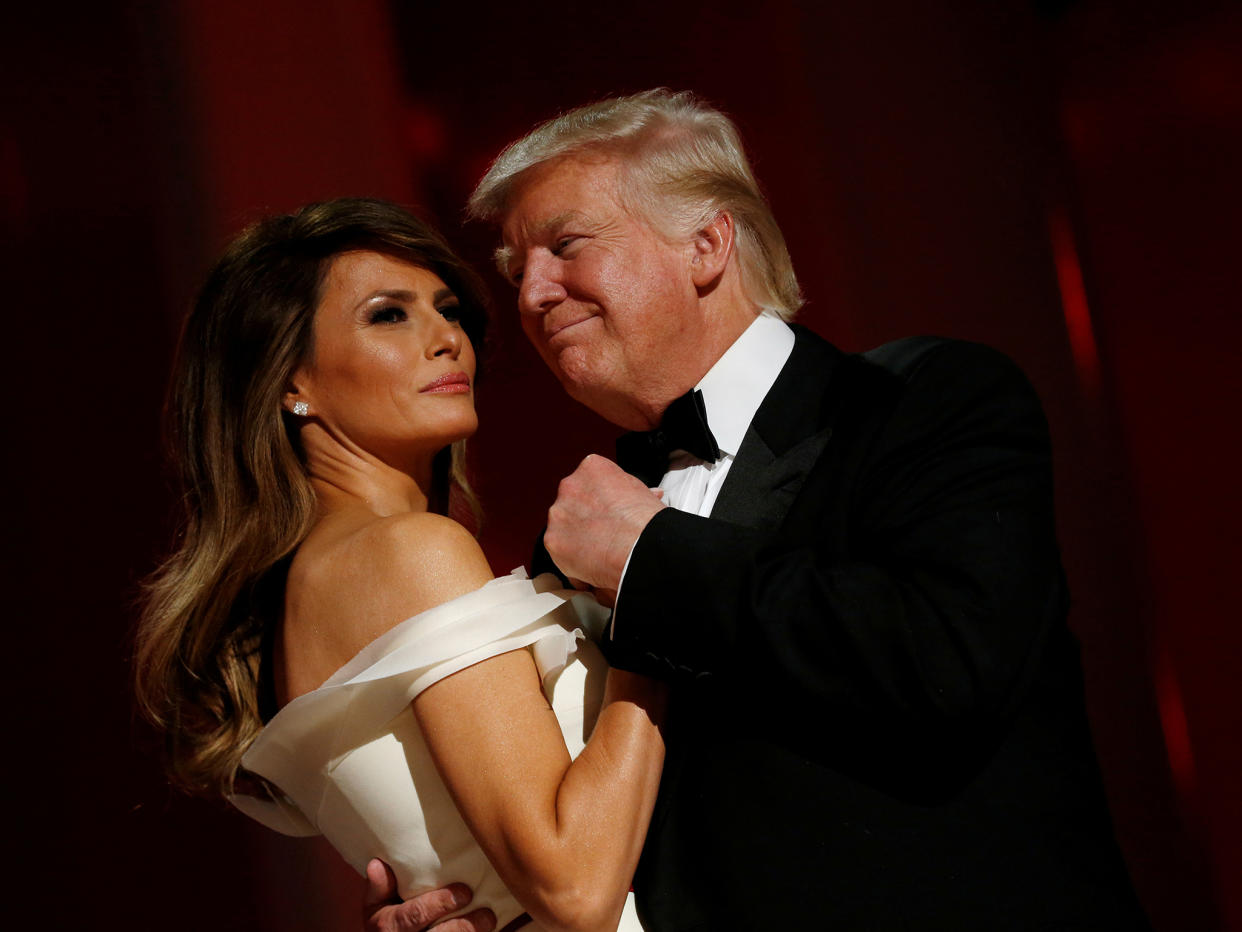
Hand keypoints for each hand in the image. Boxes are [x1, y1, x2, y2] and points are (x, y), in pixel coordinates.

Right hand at [363, 859, 495, 931]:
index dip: (440, 904)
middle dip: (463, 926)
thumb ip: (379, 886)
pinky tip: (489, 931)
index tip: (464, 893)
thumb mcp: (376, 905)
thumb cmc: (387, 920)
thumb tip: (376, 864)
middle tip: (487, 914)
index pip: (415, 915)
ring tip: (490, 921)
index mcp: (388, 925)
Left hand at [545, 455, 665, 592]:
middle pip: (573, 501)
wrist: (639, 546)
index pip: (591, 479)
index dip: (603, 498)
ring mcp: (559, 513)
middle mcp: (570, 486)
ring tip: (602, 551)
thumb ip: (631, 493)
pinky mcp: (552, 540)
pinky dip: (573, 560)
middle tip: (606, 532)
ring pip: (564, 526)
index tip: (611, 510)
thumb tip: (646, 495)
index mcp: (592, 468)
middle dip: (586, 516)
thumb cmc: (646, 520)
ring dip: (577, 537)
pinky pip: (561, 551)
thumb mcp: (644, 494)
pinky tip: (593, 564)